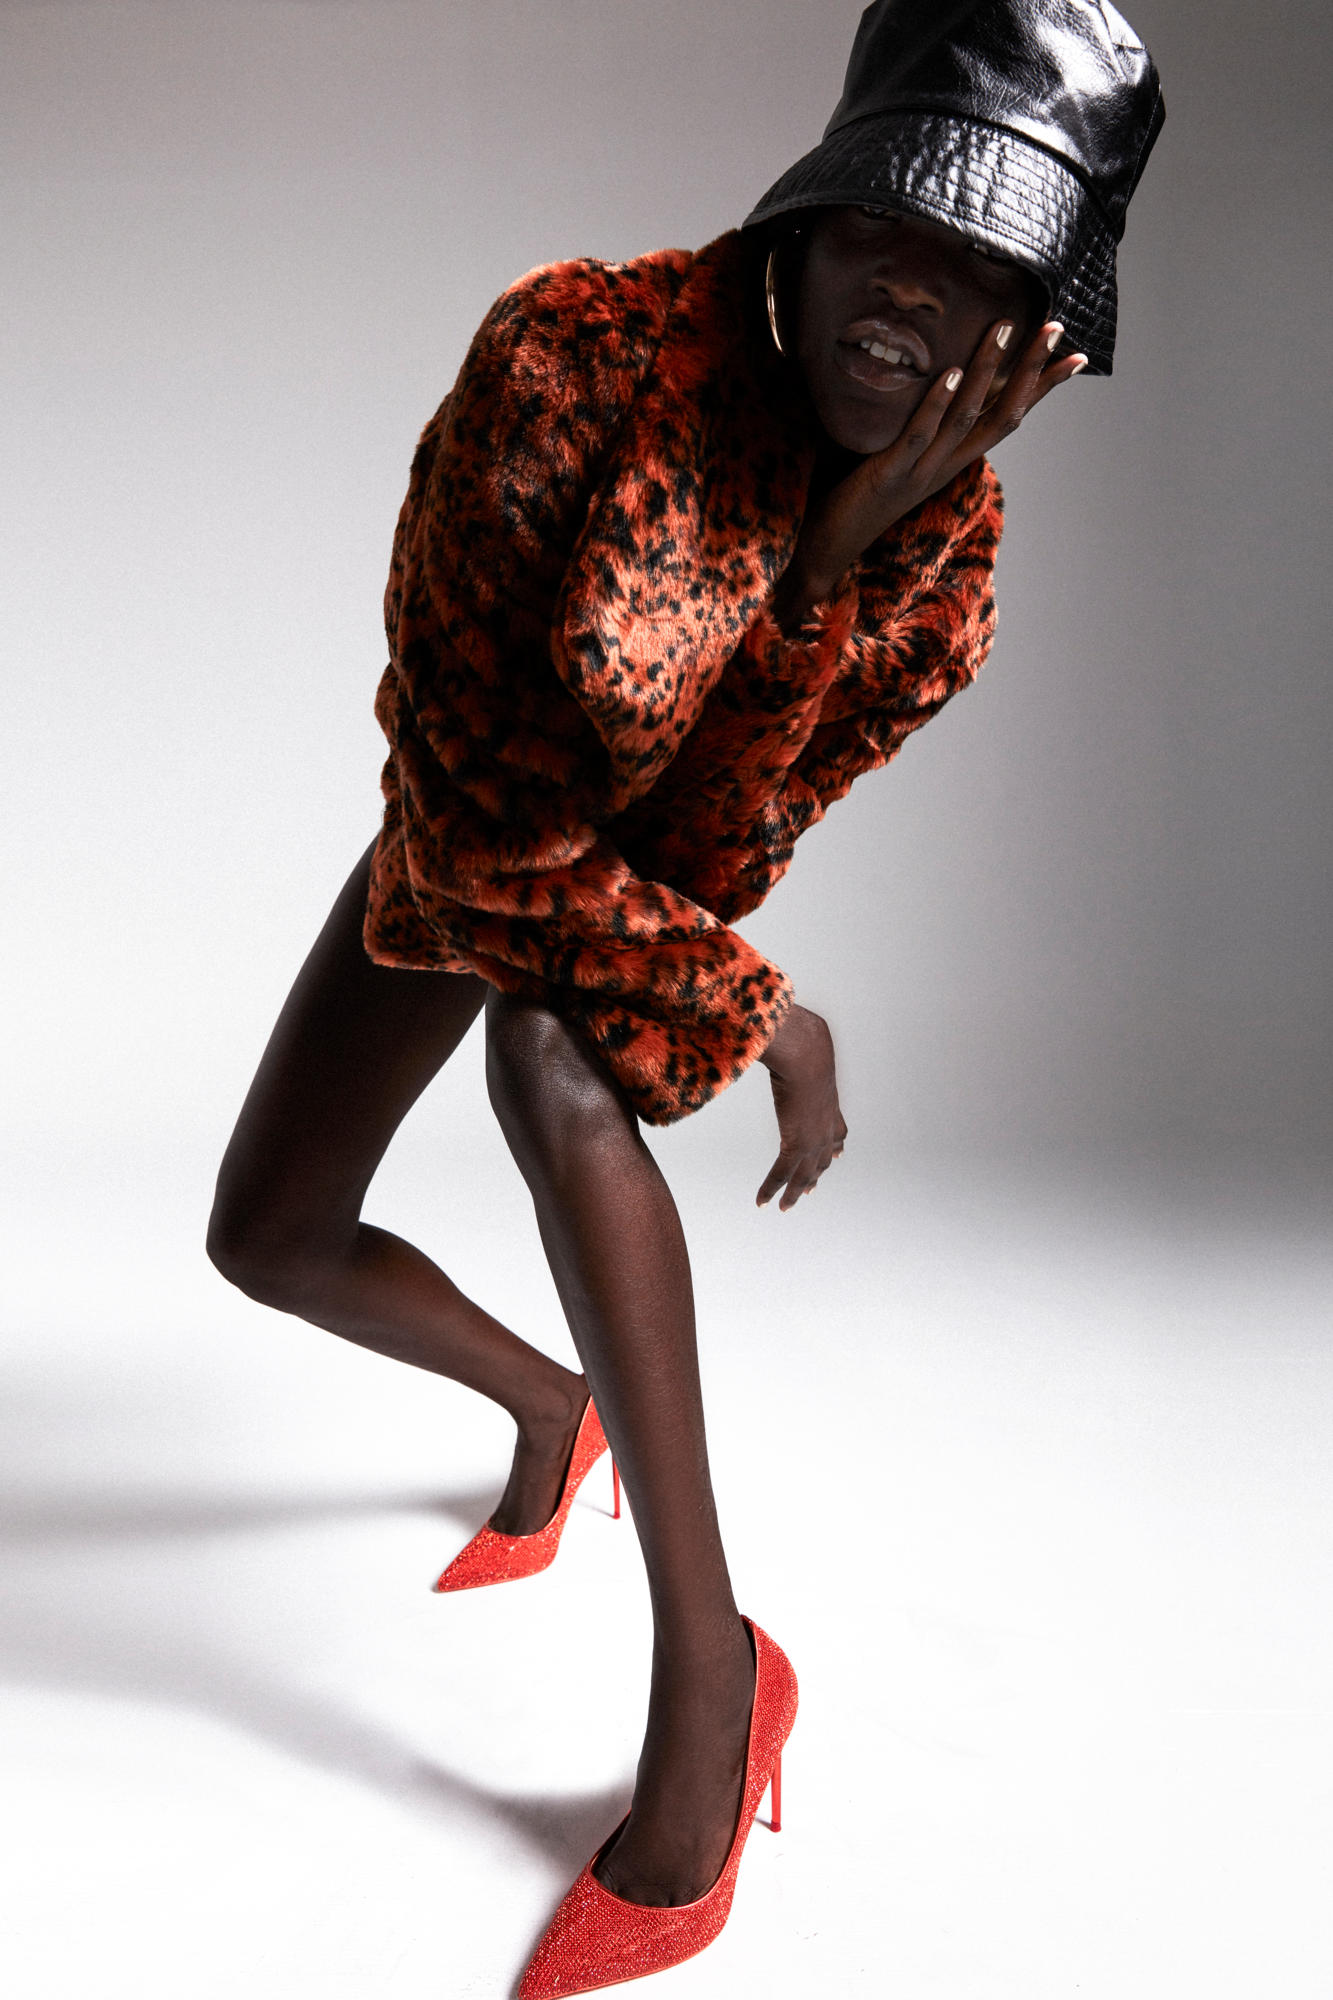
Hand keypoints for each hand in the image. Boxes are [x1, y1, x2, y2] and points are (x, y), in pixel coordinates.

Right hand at [756, 1004, 847, 1210]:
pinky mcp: (797, 1145)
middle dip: (815, 1175)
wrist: (806, 1051)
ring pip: (804, 1175)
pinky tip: (762, 1202)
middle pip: (823, 1159)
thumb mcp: (803, 1043)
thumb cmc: (802, 1040)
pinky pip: (781, 1176)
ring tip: (786, 1206)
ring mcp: (815, 1138)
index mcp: (830, 1102)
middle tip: (808, 1190)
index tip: (837, 1156)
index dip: (835, 1147)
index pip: (838, 1131)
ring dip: (793, 1192)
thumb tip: (782, 1019)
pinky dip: (771, 1190)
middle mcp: (827, 1124)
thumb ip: (794, 1041)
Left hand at [776, 319, 1087, 620]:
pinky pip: (919, 435)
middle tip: (1055, 327)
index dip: (1042, 389)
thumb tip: (922, 371)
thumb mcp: (898, 452)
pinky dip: (937, 403)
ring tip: (1004, 329)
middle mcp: (947, 466)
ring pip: (966, 418)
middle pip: (1003, 415)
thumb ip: (916, 420)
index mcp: (953, 460)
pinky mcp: (890, 476)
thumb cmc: (855, 494)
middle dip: (1031, 371)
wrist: (828, 549)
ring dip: (987, 373)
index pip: (1008, 418)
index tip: (1075, 356)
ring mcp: (921, 472)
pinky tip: (950, 372)